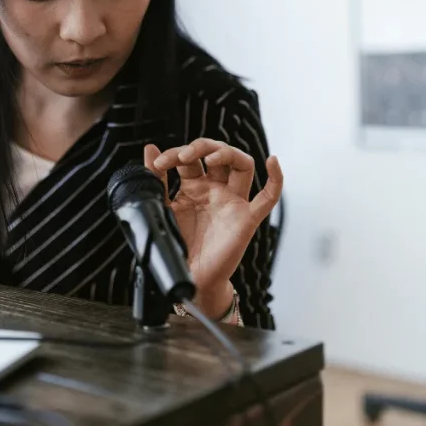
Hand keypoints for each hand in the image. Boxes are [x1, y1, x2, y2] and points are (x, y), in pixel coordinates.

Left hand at [144, 138, 283, 318]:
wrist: (189, 278)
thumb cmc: (179, 245)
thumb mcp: (163, 208)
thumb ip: (157, 180)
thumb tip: (150, 148)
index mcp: (195, 187)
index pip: (191, 159)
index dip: (174, 154)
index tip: (157, 163)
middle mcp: (216, 190)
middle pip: (219, 154)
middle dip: (200, 147)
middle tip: (181, 156)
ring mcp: (233, 202)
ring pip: (242, 165)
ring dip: (227, 153)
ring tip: (208, 157)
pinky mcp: (247, 219)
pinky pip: (268, 198)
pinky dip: (275, 178)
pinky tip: (272, 160)